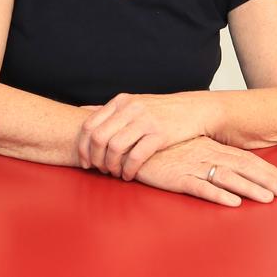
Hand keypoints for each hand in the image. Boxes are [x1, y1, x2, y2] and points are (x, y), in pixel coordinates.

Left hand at [77, 92, 210, 178]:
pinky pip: (136, 156)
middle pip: (98, 137)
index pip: (89, 125)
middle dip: (95, 159)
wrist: (193, 109)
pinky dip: (128, 170)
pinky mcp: (160, 134)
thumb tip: (83, 110)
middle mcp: (130, 108)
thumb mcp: (134, 103)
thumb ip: (110, 109)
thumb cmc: (160, 111)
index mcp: (120, 101)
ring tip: (115, 173)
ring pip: (115, 147)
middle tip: (99, 170)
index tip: (85, 162)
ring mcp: (145, 120)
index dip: (82, 147)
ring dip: (111, 166)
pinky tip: (129, 175)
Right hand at [133, 136, 276, 206]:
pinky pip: (201, 186)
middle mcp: (206, 154)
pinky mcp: (177, 177)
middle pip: (243, 167)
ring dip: (250, 188)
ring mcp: (193, 165)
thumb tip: (229, 163)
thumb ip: (209, 153)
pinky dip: (218, 194)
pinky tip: (233, 202)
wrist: (133, 141)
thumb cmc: (163, 147)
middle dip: (267, 180)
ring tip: (268, 199)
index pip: (245, 158)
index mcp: (211, 147)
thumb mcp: (190, 147)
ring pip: (227, 177)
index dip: (267, 169)